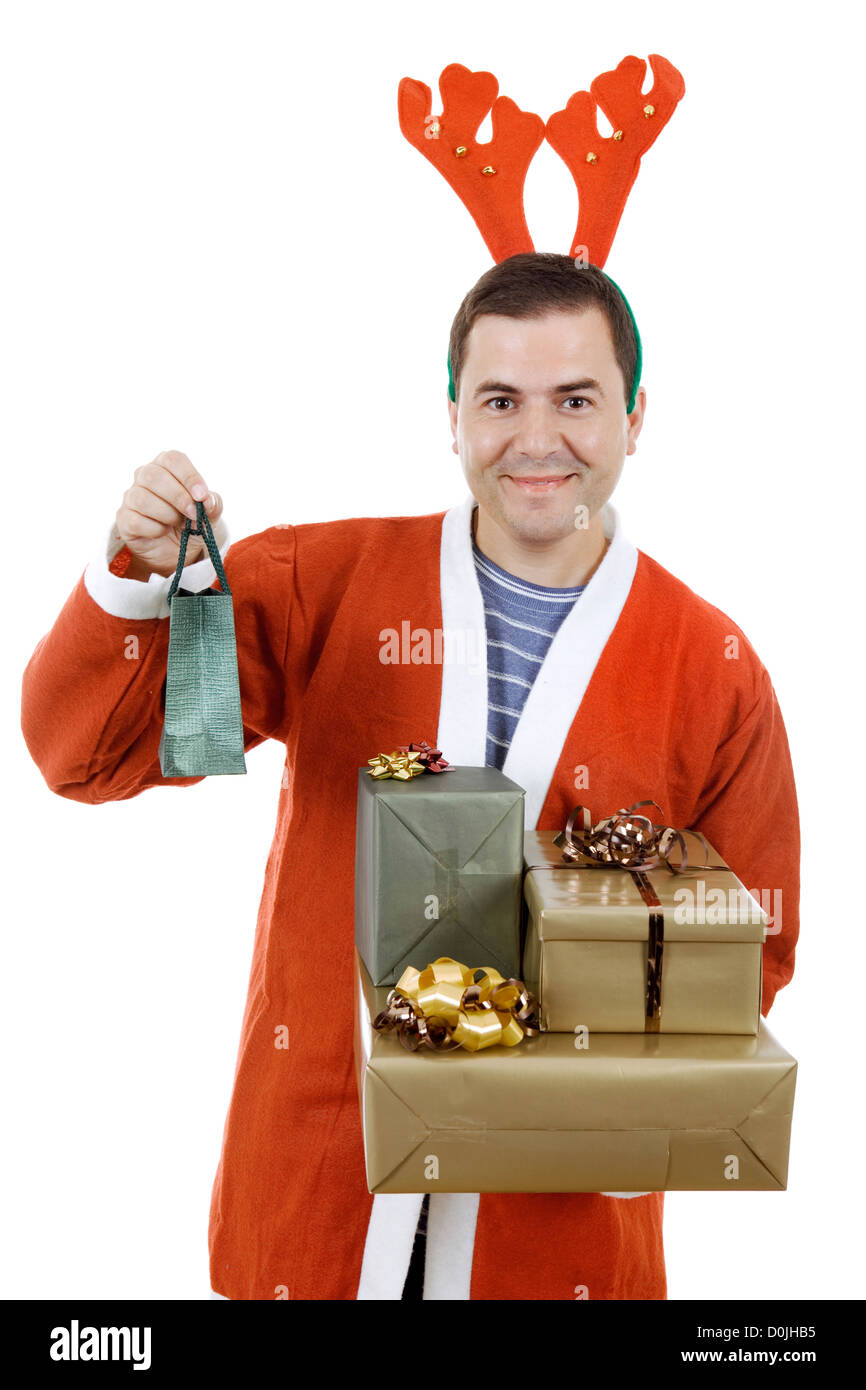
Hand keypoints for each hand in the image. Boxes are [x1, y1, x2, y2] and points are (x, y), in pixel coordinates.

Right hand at [115, 450, 223, 579]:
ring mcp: (131, 496)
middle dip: (178, 497)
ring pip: (142, 498)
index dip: (189, 476)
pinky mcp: (124, 518)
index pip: (173, 459)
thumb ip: (212, 504)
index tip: (202, 495)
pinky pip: (136, 520)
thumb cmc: (191, 521)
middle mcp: (145, 476)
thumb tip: (207, 500)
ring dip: (167, 514)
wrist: (177, 549)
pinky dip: (155, 529)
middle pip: (153, 475)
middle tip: (193, 514)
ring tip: (178, 523)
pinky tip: (162, 531)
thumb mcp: (209, 514)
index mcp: (166, 466)